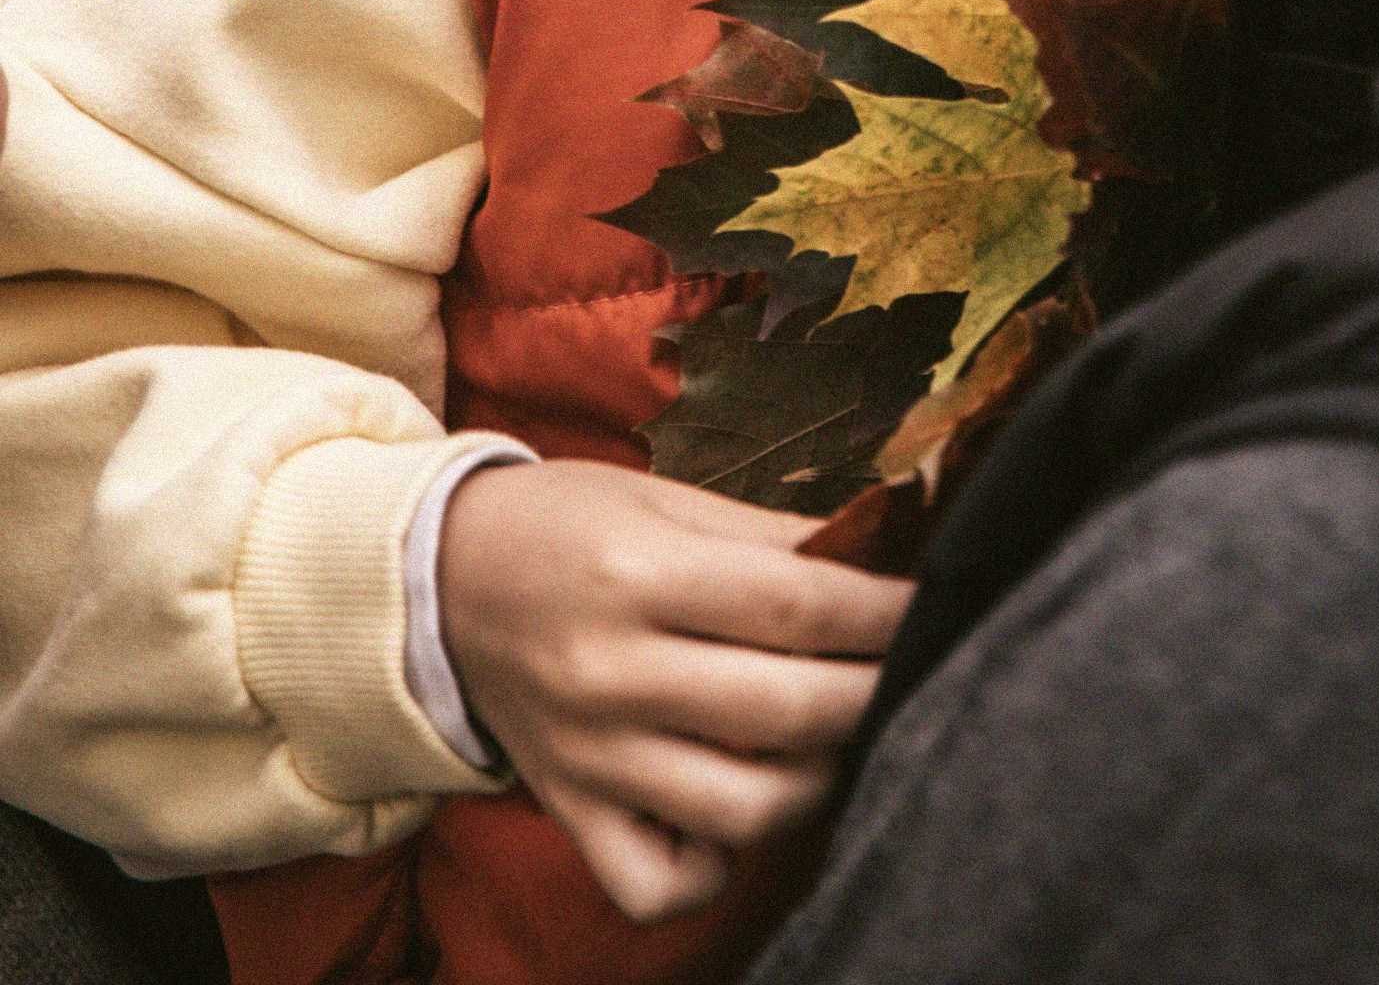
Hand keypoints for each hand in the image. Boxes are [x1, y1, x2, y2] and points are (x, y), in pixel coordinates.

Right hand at [438, 458, 908, 924]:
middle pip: (787, 712)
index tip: (933, 597)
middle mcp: (612, 676)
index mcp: (640, 576)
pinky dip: (715, 866)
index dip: (884, 609)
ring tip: (835, 732)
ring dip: (818, 778)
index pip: (797, 606)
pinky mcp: (573, 813)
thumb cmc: (568, 526)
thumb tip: (883, 554)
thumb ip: (772, 537)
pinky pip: (659, 886)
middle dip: (875, 690)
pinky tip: (739, 810)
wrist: (435, 582)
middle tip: (911, 663)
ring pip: (744, 811)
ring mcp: (592, 759)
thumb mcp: (664, 500)